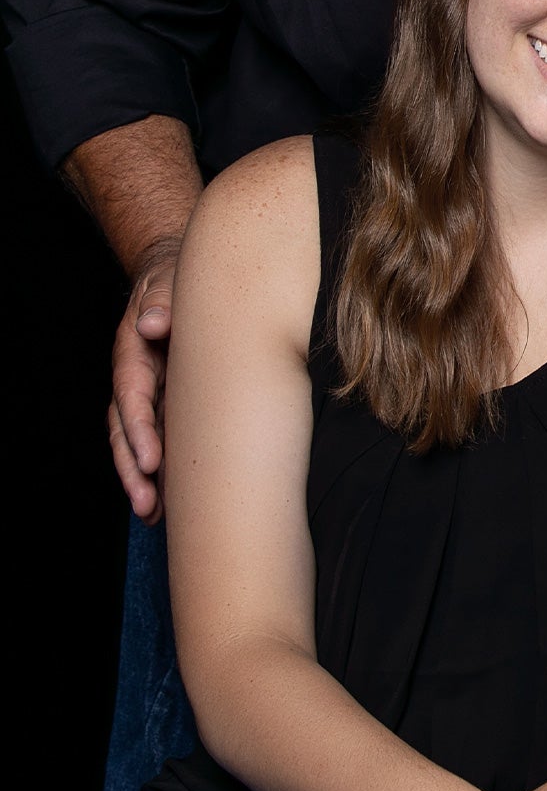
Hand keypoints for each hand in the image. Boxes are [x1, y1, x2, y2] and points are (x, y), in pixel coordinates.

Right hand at [108, 241, 179, 522]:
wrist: (175, 277)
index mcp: (134, 352)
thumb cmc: (175, 281)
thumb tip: (152, 323)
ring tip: (152, 513)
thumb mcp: (169, 282)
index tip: (150, 460)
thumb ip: (162, 301)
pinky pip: (156, 435)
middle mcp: (135, 377)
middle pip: (126, 429)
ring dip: (141, 477)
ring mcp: (147, 391)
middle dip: (133, 469)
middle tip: (147, 503)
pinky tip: (166, 496)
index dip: (140, 429)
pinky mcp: (163, 399)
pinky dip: (157, 465)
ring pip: (136, 440)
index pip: (133, 396)